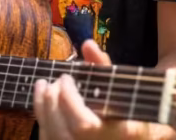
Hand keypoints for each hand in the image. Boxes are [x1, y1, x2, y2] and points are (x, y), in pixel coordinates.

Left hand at [34, 41, 164, 138]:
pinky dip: (42, 116)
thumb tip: (87, 44)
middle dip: (53, 100)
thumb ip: (104, 67)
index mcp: (119, 136)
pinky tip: (43, 97)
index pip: (84, 126)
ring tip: (47, 85)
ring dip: (44, 107)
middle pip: (63, 132)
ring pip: (52, 137)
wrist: (133, 135)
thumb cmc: (131, 110)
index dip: (69, 100)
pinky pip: (48, 139)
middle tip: (57, 81)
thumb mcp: (125, 89)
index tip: (66, 77)